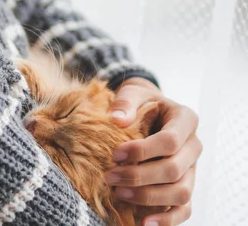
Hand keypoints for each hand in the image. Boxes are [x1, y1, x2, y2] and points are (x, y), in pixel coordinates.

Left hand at [104, 78, 202, 225]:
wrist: (150, 110)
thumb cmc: (142, 102)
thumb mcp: (134, 93)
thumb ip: (126, 102)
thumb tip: (117, 120)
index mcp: (186, 119)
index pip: (170, 141)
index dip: (142, 151)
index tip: (115, 154)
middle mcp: (194, 145)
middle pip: (174, 169)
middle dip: (139, 176)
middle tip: (110, 176)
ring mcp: (193, 168)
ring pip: (181, 192)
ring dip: (149, 197)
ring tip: (119, 193)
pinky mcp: (187, 185)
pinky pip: (184, 209)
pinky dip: (167, 219)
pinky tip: (144, 222)